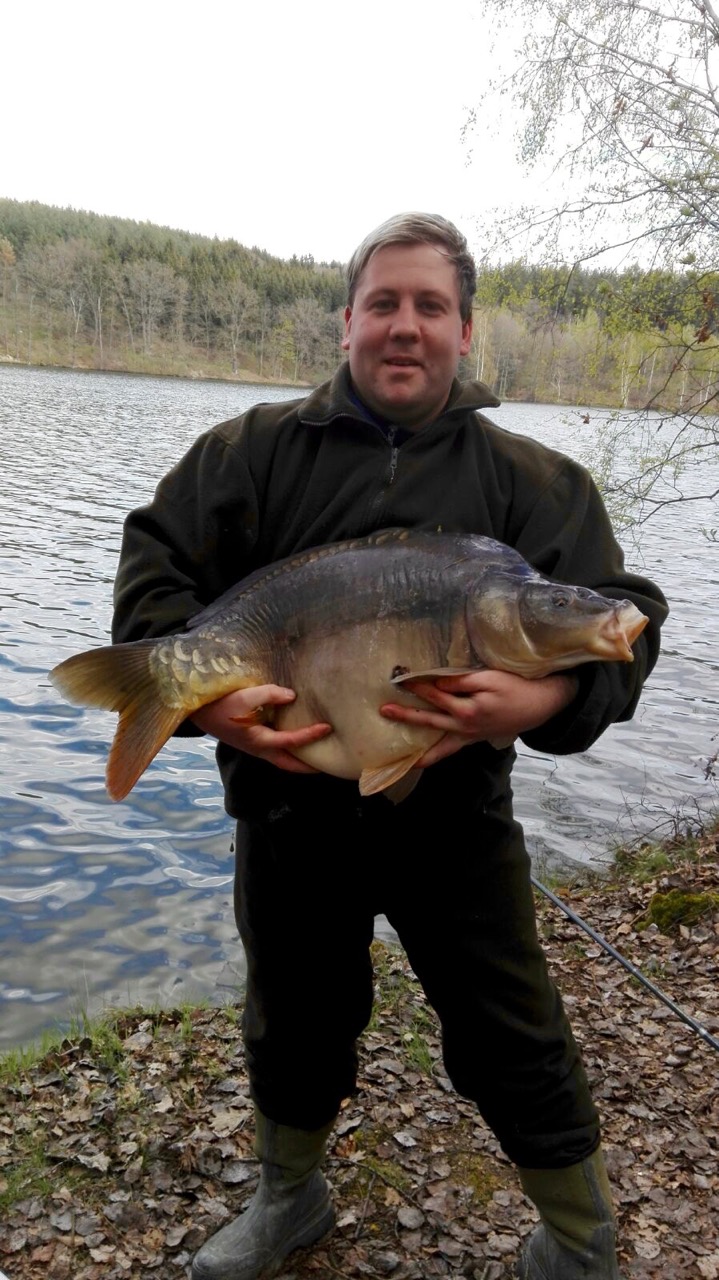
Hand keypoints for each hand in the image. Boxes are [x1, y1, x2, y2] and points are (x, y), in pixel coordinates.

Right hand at [191, 685, 331, 772]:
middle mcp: (259, 749)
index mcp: (259, 740)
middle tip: (329, 765)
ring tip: (317, 756)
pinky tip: (296, 742)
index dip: (311, 735)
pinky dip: (289, 752)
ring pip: (282, 761)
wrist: (198, 712)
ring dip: (300, 762)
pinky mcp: (251, 743)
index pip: (292, 741)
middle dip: (309, 768)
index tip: (328, 728)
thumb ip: (270, 694)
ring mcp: (255, 749)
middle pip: (289, 765)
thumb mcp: (244, 695)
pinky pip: (276, 752)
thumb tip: (292, 696)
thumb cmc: (220, 704)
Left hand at [380, 669, 578, 766]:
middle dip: (406, 716)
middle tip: (384, 711)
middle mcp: (465, 726)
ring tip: (401, 757)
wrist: (541, 705)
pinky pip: (451, 750)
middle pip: (430, 721)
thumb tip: (436, 683)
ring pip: (440, 745)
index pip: (435, 694)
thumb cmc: (517, 687)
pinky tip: (422, 759)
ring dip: (419, 748)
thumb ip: (461, 681)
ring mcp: (470, 736)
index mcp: (467, 710)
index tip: (399, 678)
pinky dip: (436, 756)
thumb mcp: (490, 678)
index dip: (417, 685)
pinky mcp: (475, 739)